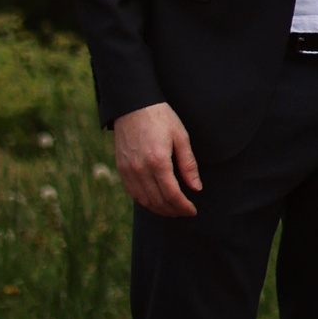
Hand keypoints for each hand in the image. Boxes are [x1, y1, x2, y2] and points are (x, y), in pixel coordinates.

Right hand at [114, 103, 201, 217]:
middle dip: (173, 211)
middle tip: (184, 212)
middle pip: (158, 201)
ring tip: (172, 210)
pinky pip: (133, 193)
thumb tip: (196, 188)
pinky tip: (155, 201)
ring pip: (144, 200)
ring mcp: (128, 170)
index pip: (172, 194)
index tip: (192, 210)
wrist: (133, 106)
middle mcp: (140, 169)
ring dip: (159, 209)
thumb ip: (188, 164)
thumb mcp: (180, 137)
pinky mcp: (121, 168)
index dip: (183, 206)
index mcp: (158, 161)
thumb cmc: (160, 118)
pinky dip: (145, 201)